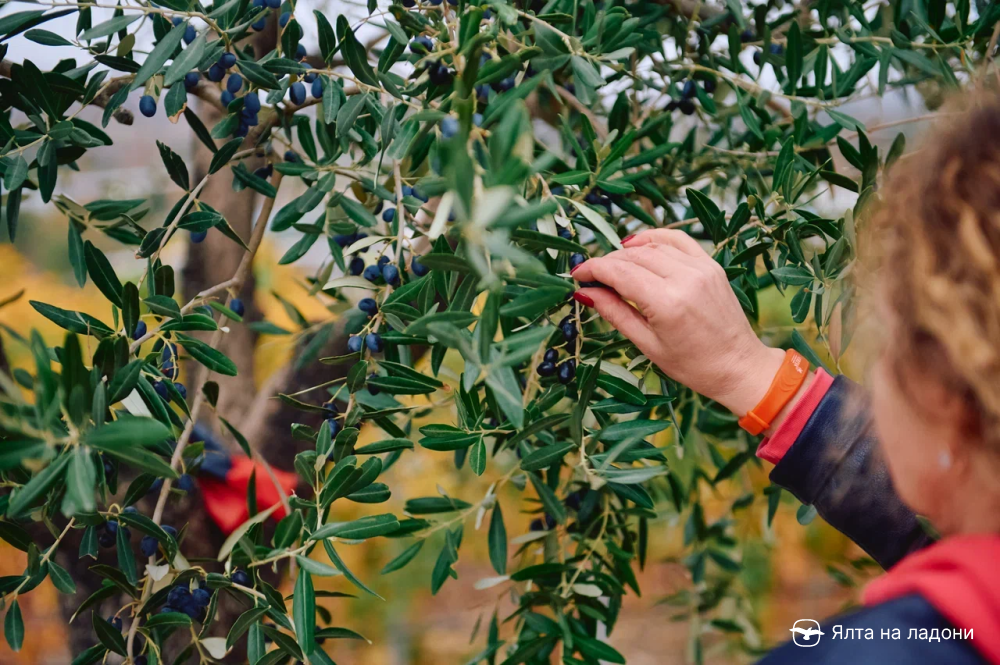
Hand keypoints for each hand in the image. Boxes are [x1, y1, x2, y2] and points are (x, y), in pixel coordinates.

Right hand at [571, 229, 785, 416]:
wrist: (738, 365)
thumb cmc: (692, 365)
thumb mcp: (647, 344)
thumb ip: (615, 312)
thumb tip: (584, 293)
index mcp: (668, 303)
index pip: (620, 273)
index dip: (593, 269)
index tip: (577, 274)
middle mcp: (685, 278)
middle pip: (633, 257)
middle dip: (607, 263)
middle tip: (591, 276)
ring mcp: (701, 268)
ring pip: (653, 246)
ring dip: (627, 252)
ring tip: (612, 266)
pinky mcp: (710, 265)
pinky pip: (677, 240)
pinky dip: (654, 238)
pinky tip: (637, 245)